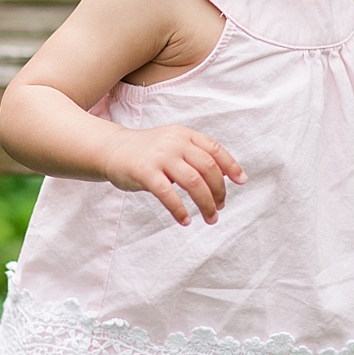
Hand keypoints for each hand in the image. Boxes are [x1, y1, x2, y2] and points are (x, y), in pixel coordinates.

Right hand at [102, 124, 246, 225]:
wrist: (112, 149)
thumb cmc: (148, 152)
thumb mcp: (173, 144)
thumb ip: (194, 155)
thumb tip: (223, 178)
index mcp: (185, 135)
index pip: (215, 150)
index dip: (231, 166)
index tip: (241, 182)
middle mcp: (175, 143)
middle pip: (208, 168)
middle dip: (218, 191)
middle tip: (220, 207)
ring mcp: (160, 157)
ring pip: (193, 182)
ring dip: (205, 204)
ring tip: (210, 218)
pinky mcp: (145, 172)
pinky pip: (168, 194)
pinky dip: (180, 210)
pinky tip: (185, 220)